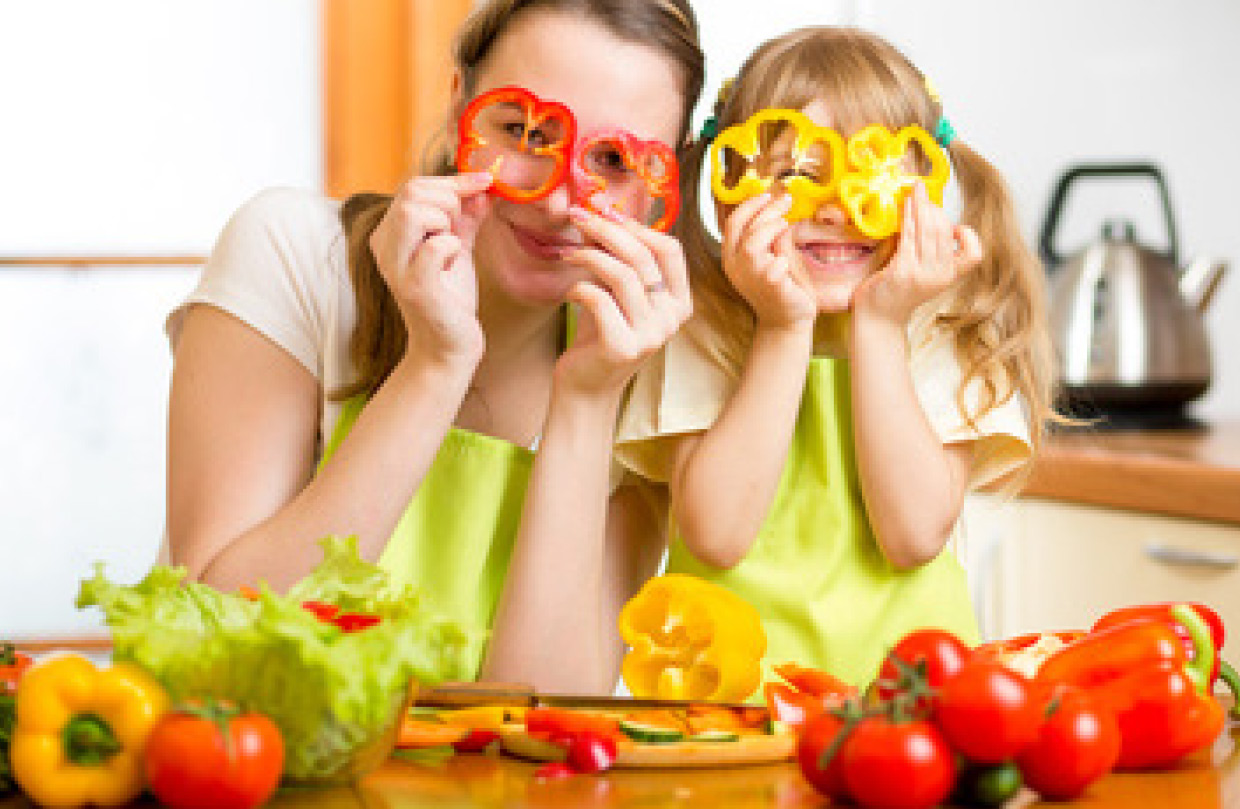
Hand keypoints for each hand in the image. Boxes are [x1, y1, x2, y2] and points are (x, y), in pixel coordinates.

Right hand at [369, 172, 493, 366]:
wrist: (449, 346)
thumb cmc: (450, 297)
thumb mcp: (458, 248)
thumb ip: (466, 217)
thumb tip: (481, 187)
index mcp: (390, 233)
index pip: (414, 186)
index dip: (454, 181)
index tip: (485, 182)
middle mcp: (384, 247)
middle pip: (412, 192)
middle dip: (449, 202)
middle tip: (459, 231)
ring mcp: (395, 267)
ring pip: (414, 212)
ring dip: (446, 222)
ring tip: (453, 247)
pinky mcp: (414, 288)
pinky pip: (435, 248)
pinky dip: (453, 249)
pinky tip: (452, 266)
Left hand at [555, 205, 692, 397]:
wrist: (586, 386)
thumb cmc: (599, 333)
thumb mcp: (612, 290)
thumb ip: (611, 255)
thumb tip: (597, 210)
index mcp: (678, 302)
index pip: (670, 250)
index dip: (638, 226)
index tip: (606, 212)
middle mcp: (672, 319)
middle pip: (644, 257)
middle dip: (607, 230)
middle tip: (577, 216)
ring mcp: (651, 336)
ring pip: (623, 276)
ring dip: (589, 256)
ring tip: (567, 253)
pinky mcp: (623, 348)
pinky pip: (600, 300)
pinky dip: (579, 288)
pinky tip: (570, 293)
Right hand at [721, 192, 816, 328]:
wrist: (788, 322)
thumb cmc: (784, 288)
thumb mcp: (777, 257)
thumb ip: (775, 239)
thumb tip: (780, 214)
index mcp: (733, 258)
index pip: (733, 224)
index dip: (750, 205)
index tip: (768, 194)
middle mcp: (736, 267)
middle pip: (744, 228)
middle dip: (766, 209)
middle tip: (786, 200)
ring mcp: (750, 278)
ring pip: (753, 243)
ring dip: (771, 228)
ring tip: (785, 225)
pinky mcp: (769, 286)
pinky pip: (775, 264)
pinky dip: (784, 257)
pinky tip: (788, 264)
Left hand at [852, 181, 983, 326]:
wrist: (878, 318)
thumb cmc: (898, 293)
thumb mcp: (925, 276)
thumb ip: (933, 254)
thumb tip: (933, 219)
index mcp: (949, 277)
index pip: (974, 255)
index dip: (968, 237)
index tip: (954, 227)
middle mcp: (939, 276)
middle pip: (946, 233)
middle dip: (935, 209)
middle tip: (923, 194)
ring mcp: (922, 274)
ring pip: (929, 231)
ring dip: (921, 206)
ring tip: (915, 191)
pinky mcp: (902, 270)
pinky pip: (909, 235)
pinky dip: (908, 216)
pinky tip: (906, 204)